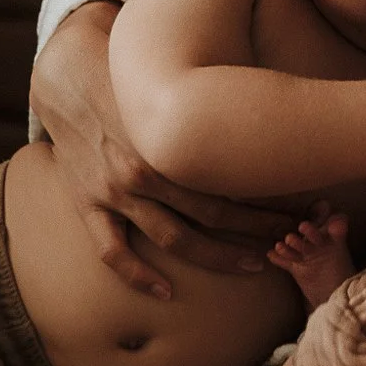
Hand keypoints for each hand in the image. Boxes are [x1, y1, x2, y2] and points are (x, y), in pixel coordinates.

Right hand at [31, 2, 298, 298]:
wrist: (65, 74)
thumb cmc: (132, 76)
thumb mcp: (174, 85)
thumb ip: (211, 107)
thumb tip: (272, 111)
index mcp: (171, 139)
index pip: (234, 179)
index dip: (270, 198)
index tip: (299, 207)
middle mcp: (147, 170)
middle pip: (214, 213)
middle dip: (258, 231)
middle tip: (291, 241)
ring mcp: (115, 191)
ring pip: (175, 239)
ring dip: (218, 257)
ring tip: (254, 266)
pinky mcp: (89, 204)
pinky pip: (112, 251)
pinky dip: (138, 276)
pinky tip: (166, 292)